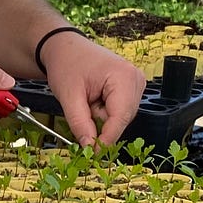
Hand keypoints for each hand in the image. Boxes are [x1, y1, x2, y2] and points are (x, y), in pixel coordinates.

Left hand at [41, 31, 145, 146]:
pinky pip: (119, 111)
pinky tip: (94, 98)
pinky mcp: (131, 89)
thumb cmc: (67, 64)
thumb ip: (79, 123)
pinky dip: (104, 111)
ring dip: (101, 116)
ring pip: (120, 117)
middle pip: (122, 119)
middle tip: (81, 109)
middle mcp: (136, 80)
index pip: (120, 117)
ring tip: (87, 98)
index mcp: (124, 77)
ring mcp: (136, 84)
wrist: (66, 48)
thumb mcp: (68, 96)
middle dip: (100, 123)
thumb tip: (89, 147)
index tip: (92, 153)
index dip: (107, 138)